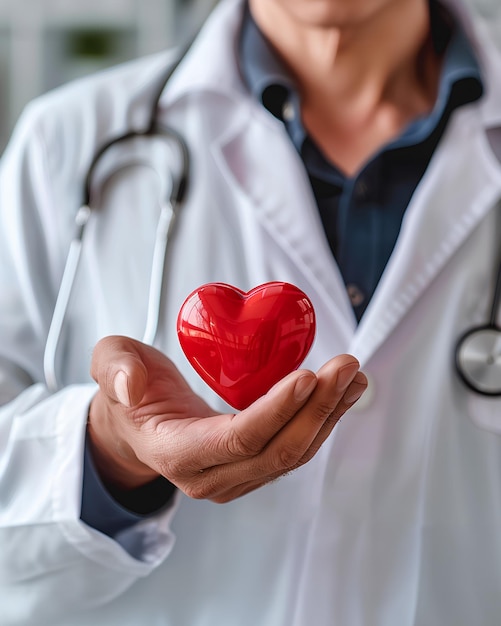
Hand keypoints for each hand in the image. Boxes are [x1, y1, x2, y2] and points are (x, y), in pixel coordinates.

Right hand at [88, 336, 366, 502]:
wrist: (139, 425)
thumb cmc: (128, 394)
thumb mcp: (109, 366)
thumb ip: (114, 371)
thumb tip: (132, 386)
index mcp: (176, 453)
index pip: (236, 440)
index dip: (274, 412)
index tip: (307, 375)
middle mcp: (212, 476)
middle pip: (277, 450)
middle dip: (316, 409)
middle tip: (344, 366)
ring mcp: (237, 477)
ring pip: (294, 453)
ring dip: (328, 413)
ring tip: (352, 375)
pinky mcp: (255, 466)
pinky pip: (296, 446)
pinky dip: (322, 418)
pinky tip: (342, 391)